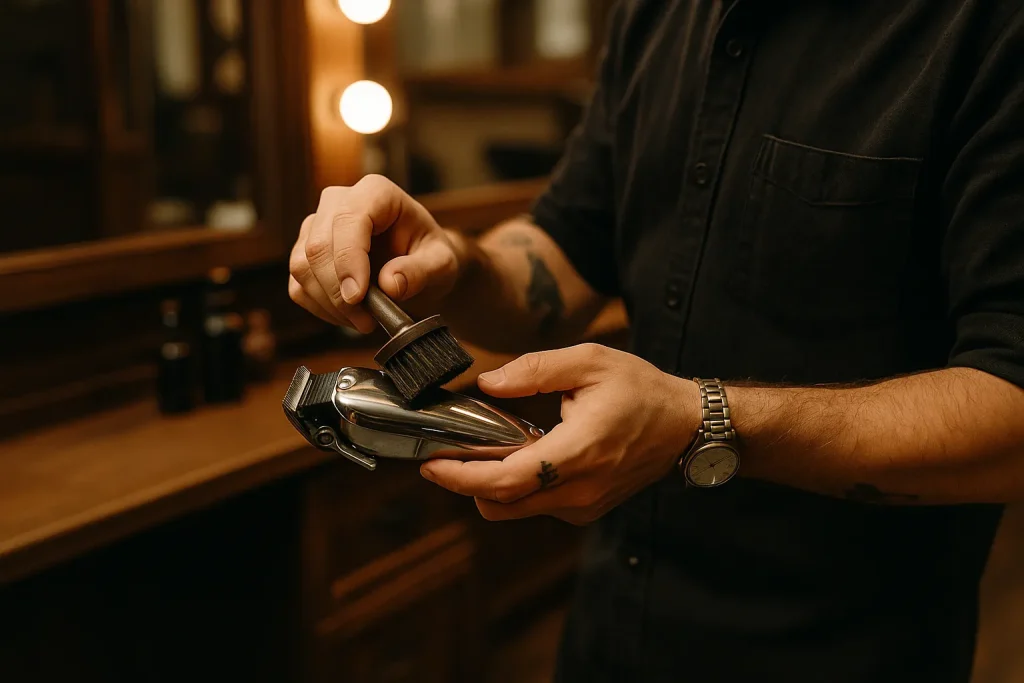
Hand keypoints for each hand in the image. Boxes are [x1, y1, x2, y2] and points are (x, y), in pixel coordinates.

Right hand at [289, 175, 461, 330]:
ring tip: (364, 320)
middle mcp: (339, 202)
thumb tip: (390, 283)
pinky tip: (349, 316)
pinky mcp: (305, 254)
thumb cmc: (429, 255)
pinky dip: (322, 309)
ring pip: (302, 266)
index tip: (359, 296)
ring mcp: (316, 226)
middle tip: (367, 321)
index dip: (348, 260)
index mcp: (376, 193)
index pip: (349, 220)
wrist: (419, 265)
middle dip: (338, 291)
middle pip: (318, 245)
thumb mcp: (442, 263)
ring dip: (330, 304)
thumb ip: (422, 271)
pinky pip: (298, 286)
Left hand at [420, 344, 702, 524]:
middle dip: (463, 483)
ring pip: (514, 509)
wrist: (686, 427)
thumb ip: (534, 370)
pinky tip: (514, 457)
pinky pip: (536, 507)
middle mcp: (578, 489)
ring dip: (488, 486)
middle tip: (442, 454)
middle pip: (499, 503)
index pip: (505, 480)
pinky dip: (514, 489)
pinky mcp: (585, 510)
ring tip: (476, 452)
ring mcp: (583, 506)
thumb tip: (487, 383)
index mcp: (578, 451)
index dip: (460, 477)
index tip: (430, 463)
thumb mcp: (589, 362)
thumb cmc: (641, 390)